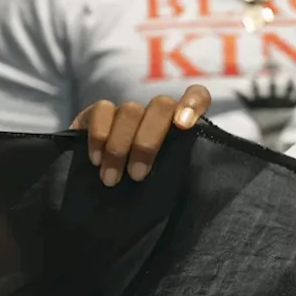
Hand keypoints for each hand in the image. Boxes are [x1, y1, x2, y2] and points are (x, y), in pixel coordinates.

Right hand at [69, 85, 211, 186]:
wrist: (104, 199)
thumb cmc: (148, 192)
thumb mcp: (170, 186)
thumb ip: (182, 176)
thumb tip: (196, 191)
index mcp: (183, 126)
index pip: (198, 96)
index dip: (193, 103)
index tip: (184, 125)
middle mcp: (157, 113)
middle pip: (161, 105)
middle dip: (148, 142)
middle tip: (137, 175)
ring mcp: (128, 111)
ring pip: (130, 110)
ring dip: (120, 147)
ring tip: (113, 178)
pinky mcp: (98, 113)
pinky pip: (101, 110)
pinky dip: (99, 136)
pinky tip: (96, 160)